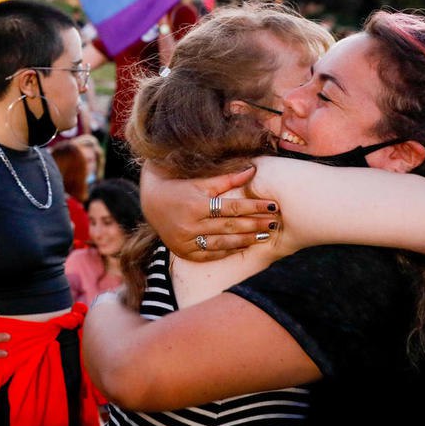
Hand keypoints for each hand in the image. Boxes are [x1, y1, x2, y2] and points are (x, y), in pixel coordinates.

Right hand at [139, 162, 280, 261]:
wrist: (150, 201)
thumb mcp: (200, 180)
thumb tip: (252, 171)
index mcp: (195, 205)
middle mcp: (190, 225)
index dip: (253, 207)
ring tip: (265, 236)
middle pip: (230, 227)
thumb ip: (226, 179)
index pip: (232, 207)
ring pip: (223, 243)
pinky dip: (229, 251)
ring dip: (246, 240)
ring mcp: (186, 241)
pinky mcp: (183, 252)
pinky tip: (244, 246)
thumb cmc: (178, 186)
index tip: (273, 206)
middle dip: (255, 225)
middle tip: (274, 223)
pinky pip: (211, 254)